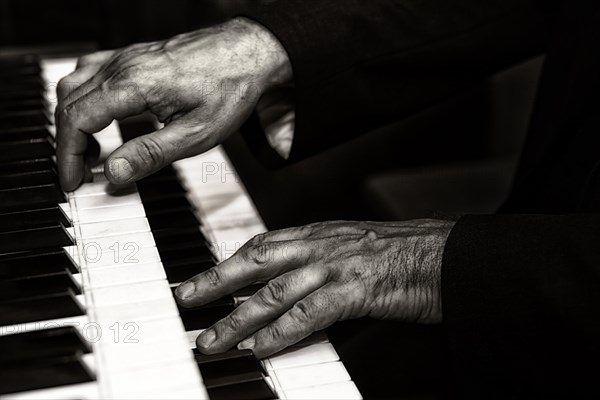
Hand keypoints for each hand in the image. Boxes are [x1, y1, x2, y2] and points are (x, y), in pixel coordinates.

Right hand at [56, 17, 291, 190]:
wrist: (248, 53)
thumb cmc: (228, 89)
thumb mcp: (195, 134)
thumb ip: (151, 154)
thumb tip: (113, 173)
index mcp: (132, 85)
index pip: (77, 121)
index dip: (68, 156)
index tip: (74, 181)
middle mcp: (122, 65)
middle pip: (69, 104)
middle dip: (67, 144)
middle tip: (79, 174)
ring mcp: (126, 57)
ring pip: (75, 86)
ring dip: (72, 121)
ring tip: (90, 152)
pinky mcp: (135, 56)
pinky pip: (91, 72)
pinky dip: (83, 98)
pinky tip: (99, 115)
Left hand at [175, 219, 454, 357]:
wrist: (452, 254)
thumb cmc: (410, 252)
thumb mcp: (358, 246)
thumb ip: (324, 257)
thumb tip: (295, 277)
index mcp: (323, 233)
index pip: (264, 243)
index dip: (229, 259)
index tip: (204, 275)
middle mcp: (325, 245)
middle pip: (258, 260)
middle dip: (217, 280)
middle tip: (186, 298)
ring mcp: (340, 266)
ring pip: (275, 290)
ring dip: (239, 317)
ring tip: (213, 340)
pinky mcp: (358, 289)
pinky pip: (310, 312)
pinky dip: (281, 331)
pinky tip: (262, 347)